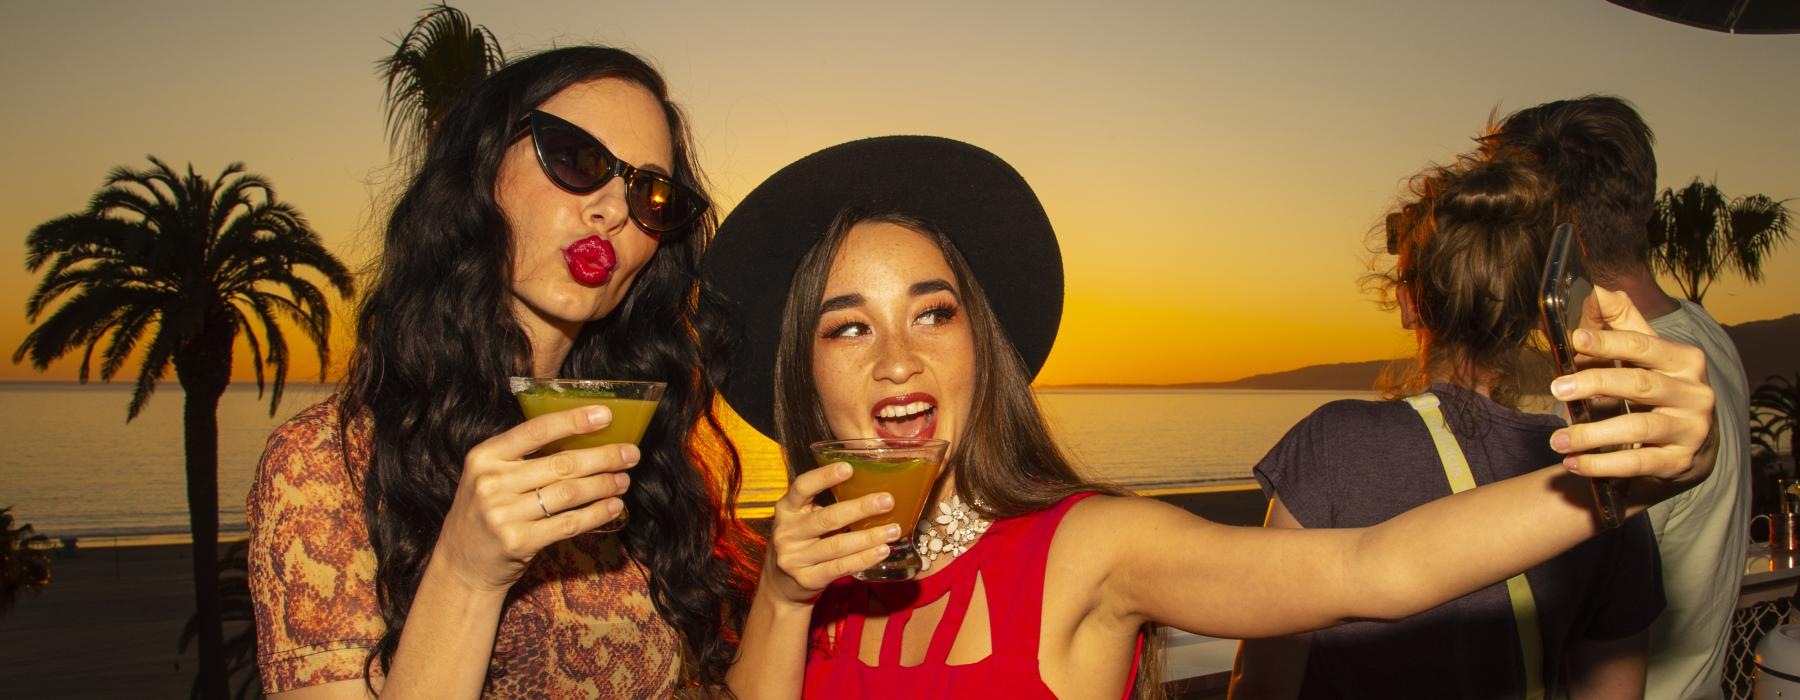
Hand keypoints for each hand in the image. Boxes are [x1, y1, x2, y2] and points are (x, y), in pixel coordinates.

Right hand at [435, 405, 635, 591]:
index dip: (573, 420)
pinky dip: (596, 514)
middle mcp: (491, 482)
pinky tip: (613, 506)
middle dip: (603, 457)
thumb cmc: (486, 513)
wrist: (462, 565)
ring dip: (604, 485)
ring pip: (569, 493)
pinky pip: (569, 523)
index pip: (536, 430)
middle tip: (631, 453)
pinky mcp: (519, 542)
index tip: (606, 415)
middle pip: (560, 463)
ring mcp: (503, 514)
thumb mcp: (488, 477)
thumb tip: (583, 438)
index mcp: (484, 456)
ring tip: (624, 480)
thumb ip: (522, 458)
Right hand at [764, 462, 903, 605]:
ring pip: (837, 545)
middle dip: (860, 508)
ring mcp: (795, 558)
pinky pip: (840, 567)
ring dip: (869, 537)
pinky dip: (864, 558)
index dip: (824, 477)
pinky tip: (881, 551)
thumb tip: (871, 481)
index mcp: (787, 509)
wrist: (782, 585)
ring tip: (894, 530)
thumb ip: (827, 502)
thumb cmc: (803, 541)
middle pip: (827, 518)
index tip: (848, 468)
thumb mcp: (804, 517)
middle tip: (888, 501)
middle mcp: (787, 532)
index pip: (802, 487)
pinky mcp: (807, 579)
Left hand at [1547, 288, 1714, 486]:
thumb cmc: (1657, 387)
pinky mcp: (1680, 460)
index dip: (1609, 341)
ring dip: (1592, 433)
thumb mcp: (1646, 355)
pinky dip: (1602, 463)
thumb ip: (1623, 323)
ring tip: (1557, 439)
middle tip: (1555, 388)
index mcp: (1684, 360)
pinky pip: (1638, 463)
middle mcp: (1694, 393)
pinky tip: (1573, 463)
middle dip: (1594, 384)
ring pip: (1638, 427)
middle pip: (1639, 384)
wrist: (1690, 441)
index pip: (1643, 345)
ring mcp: (1690, 428)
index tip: (1576, 338)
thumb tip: (1600, 290)